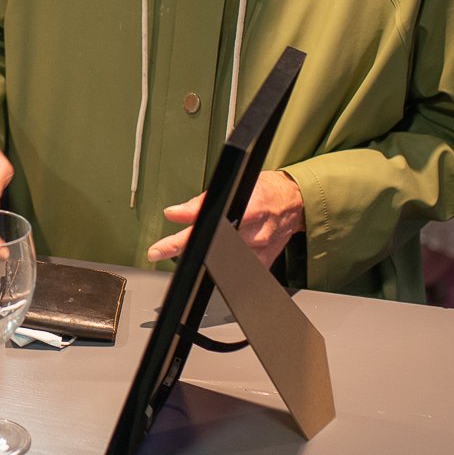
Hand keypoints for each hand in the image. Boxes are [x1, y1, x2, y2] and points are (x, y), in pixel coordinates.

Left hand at [147, 168, 304, 266]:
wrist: (293, 203)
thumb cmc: (265, 191)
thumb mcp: (235, 186)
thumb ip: (202, 202)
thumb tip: (175, 213)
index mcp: (248, 209)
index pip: (208, 226)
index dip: (184, 238)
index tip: (162, 247)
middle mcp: (254, 232)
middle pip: (211, 247)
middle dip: (183, 248)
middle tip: (159, 251)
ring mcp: (258, 250)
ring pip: (221, 260)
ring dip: (203, 255)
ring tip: (192, 249)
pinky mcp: (262, 262)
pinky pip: (237, 269)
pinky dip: (223, 262)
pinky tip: (219, 255)